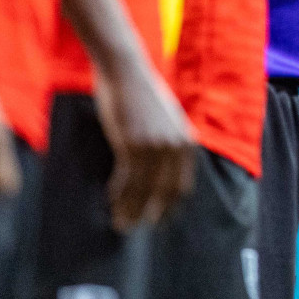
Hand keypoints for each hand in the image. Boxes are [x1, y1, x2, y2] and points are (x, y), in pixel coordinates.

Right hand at [91, 57, 196, 231]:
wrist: (126, 70)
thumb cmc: (144, 95)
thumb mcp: (167, 120)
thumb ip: (170, 143)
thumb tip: (163, 171)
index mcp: (187, 142)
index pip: (181, 186)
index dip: (169, 207)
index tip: (157, 221)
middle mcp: (175, 146)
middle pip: (163, 193)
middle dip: (150, 214)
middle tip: (135, 228)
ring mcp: (154, 146)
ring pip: (142, 190)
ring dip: (130, 210)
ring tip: (121, 224)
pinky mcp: (132, 144)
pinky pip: (125, 179)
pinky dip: (118, 194)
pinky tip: (111, 203)